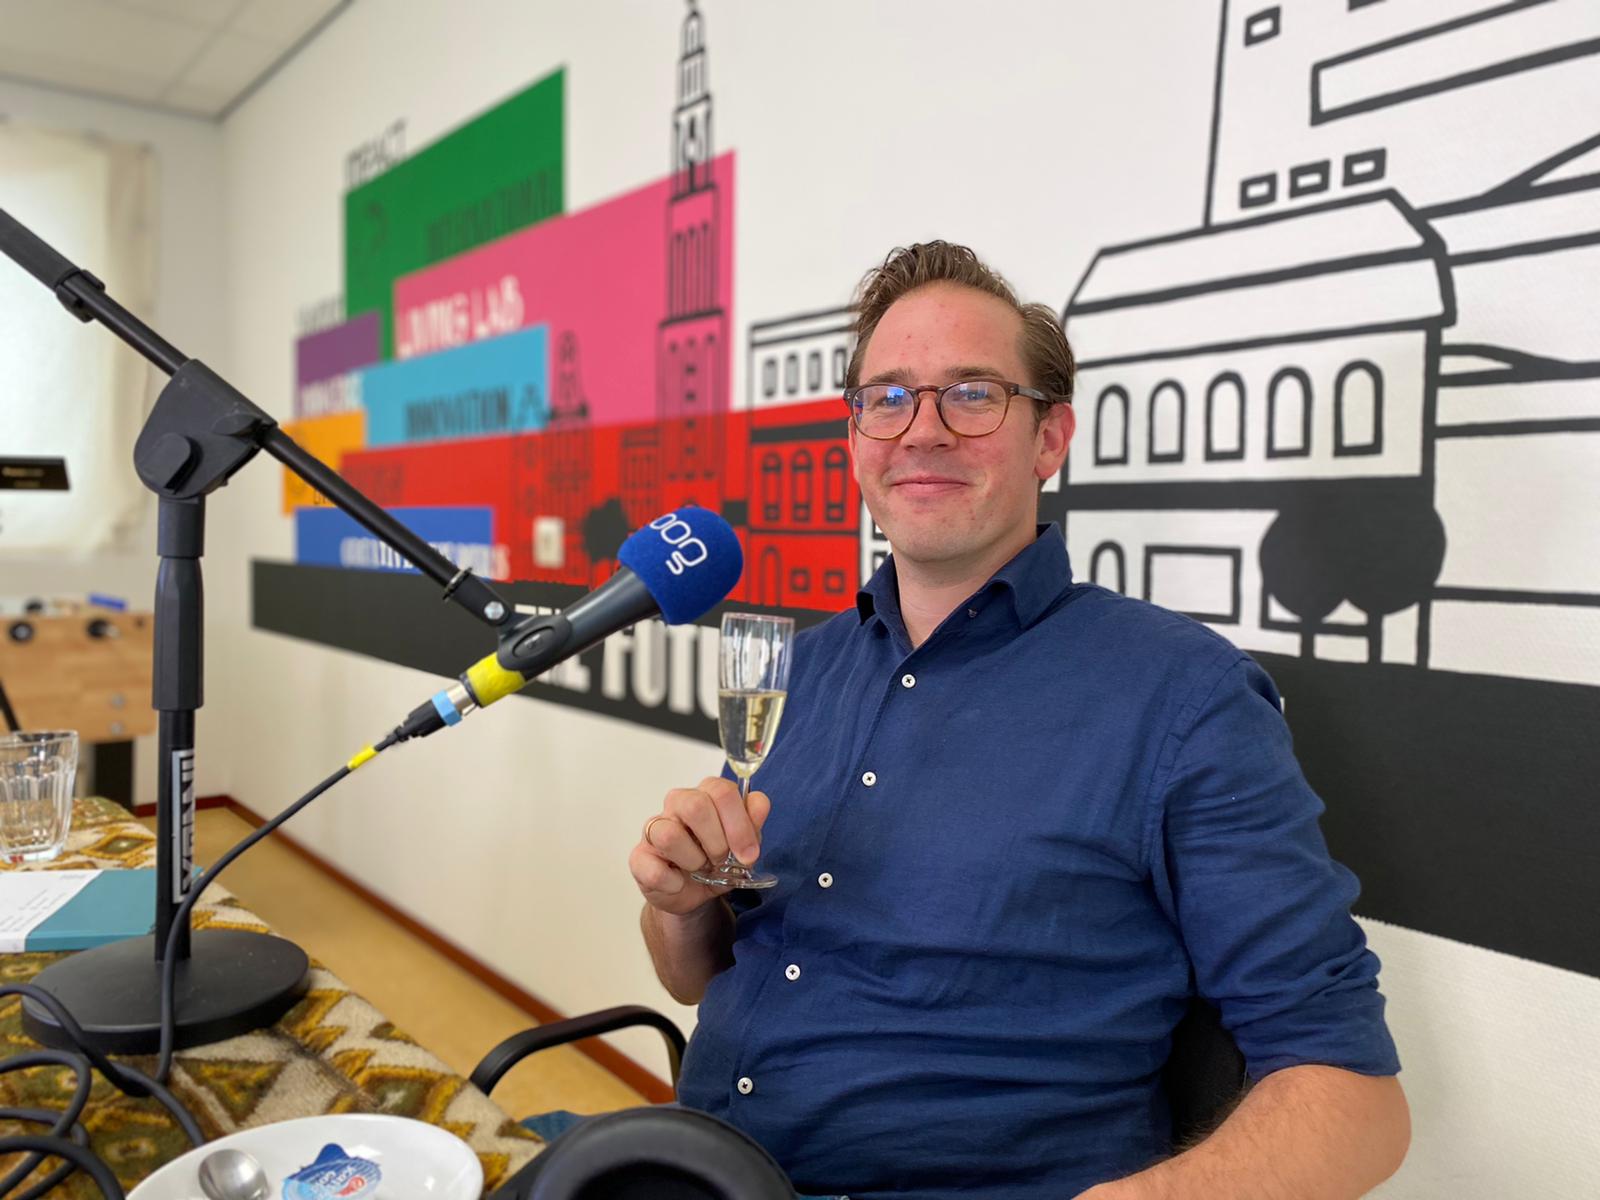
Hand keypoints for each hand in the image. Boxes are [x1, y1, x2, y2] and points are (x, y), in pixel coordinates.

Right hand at [629, 776, 771, 915]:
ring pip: (669, 834)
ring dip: (693, 860)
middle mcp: (677, 805)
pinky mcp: (639, 857)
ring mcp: (654, 829)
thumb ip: (753, 824)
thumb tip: (759, 804)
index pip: (721, 790)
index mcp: (705, 795)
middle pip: (695, 805)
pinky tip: (679, 883)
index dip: (739, 824)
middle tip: (722, 859)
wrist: (694, 893)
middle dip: (717, 841)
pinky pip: (653, 869)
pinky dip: (673, 883)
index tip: (748, 853)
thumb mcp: (742, 847)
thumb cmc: (717, 861)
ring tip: (699, 869)